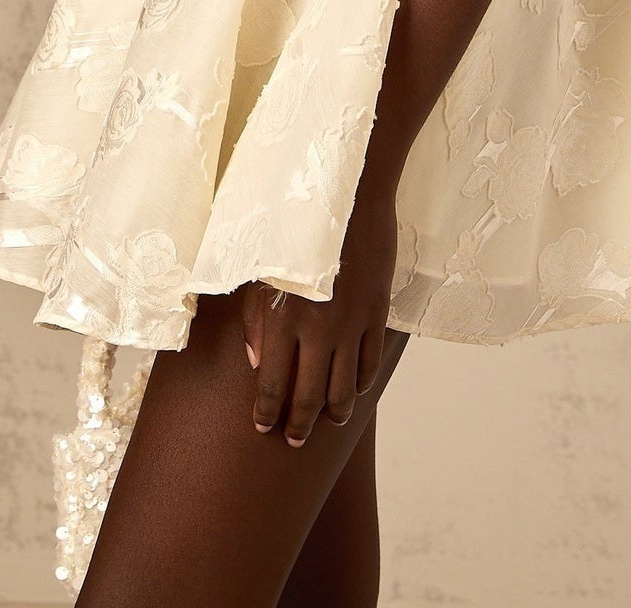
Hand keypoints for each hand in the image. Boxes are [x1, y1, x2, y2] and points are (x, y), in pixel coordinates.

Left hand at [240, 180, 400, 446]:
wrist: (349, 190)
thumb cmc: (294, 221)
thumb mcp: (260, 265)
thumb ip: (254, 317)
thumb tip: (256, 361)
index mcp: (282, 317)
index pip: (272, 383)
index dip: (267, 412)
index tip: (262, 427)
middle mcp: (317, 328)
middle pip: (308, 395)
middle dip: (298, 425)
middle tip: (293, 441)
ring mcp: (351, 323)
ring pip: (344, 386)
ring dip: (335, 411)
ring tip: (329, 422)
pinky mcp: (376, 311)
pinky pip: (370, 360)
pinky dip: (363, 382)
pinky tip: (356, 389)